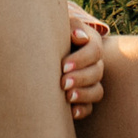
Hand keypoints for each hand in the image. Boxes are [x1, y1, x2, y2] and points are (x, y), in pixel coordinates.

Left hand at [61, 1, 109, 122]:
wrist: (40, 48)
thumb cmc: (49, 33)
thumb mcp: (59, 26)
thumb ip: (70, 27)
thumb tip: (79, 37)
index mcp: (91, 42)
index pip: (95, 51)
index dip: (81, 59)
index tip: (63, 66)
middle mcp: (94, 63)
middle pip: (97, 72)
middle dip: (80, 78)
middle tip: (62, 83)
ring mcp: (91, 82)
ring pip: (97, 91)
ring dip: (83, 95)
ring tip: (67, 97)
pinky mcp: (84, 97)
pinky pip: (90, 107)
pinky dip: (82, 110)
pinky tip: (71, 112)